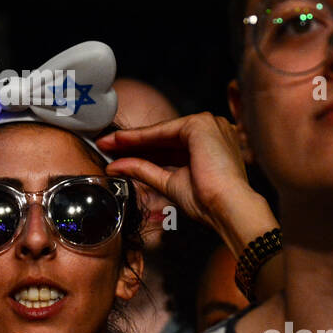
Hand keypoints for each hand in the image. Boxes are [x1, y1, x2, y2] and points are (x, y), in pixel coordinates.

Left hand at [96, 113, 276, 251]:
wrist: (228, 208)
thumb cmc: (209, 202)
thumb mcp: (170, 182)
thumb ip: (144, 170)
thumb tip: (117, 167)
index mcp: (210, 144)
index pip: (169, 145)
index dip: (140, 149)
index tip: (115, 153)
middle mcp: (212, 130)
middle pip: (163, 137)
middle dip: (131, 142)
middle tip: (104, 145)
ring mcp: (208, 124)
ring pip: (161, 132)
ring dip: (131, 139)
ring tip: (106, 143)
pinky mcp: (201, 125)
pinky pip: (163, 131)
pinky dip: (140, 137)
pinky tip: (120, 141)